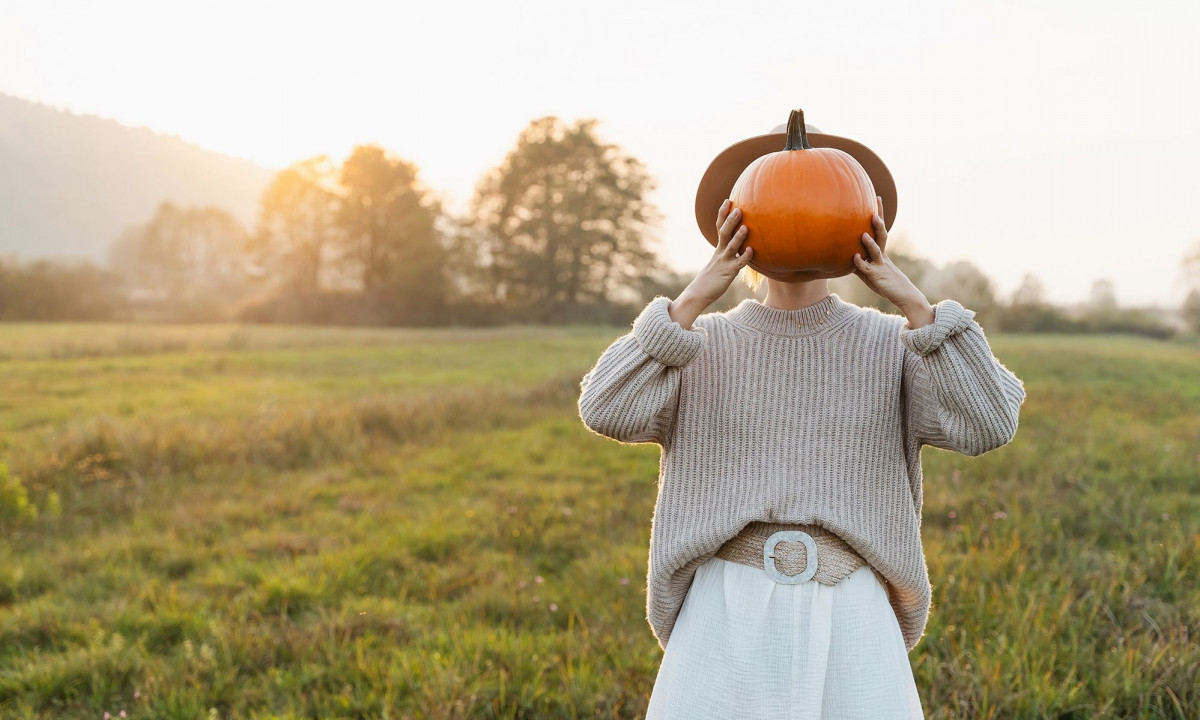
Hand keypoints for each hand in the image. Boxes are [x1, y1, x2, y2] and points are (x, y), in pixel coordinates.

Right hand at [669, 198, 753, 328]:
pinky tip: (751, 251)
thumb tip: (740, 247)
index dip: (723, 214)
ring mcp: (723, 262)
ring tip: (746, 227)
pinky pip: (738, 264)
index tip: (728, 200)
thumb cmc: (711, 278)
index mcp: (718, 248)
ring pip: (731, 247)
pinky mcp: (728, 273)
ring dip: (738, 237)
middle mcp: (720, 252)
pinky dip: (744, 257)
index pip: (719, 227)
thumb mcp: (719, 263)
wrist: (699, 293)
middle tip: (738, 208)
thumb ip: (728, 253)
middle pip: (724, 232)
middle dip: (730, 220)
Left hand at [852, 196, 934, 327]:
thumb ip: (859, 264)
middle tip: (875, 204)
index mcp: (881, 252)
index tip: (876, 198)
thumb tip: (845, 257)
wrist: (904, 296)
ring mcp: (880, 265)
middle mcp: (882, 255)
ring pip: (876, 251)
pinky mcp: (877, 277)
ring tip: (863, 233)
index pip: (880, 230)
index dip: (878, 214)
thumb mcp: (871, 272)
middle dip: (878, 220)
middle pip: (881, 234)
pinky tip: (853, 257)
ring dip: (869, 242)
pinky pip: (867, 269)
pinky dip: (860, 263)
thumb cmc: (886, 284)